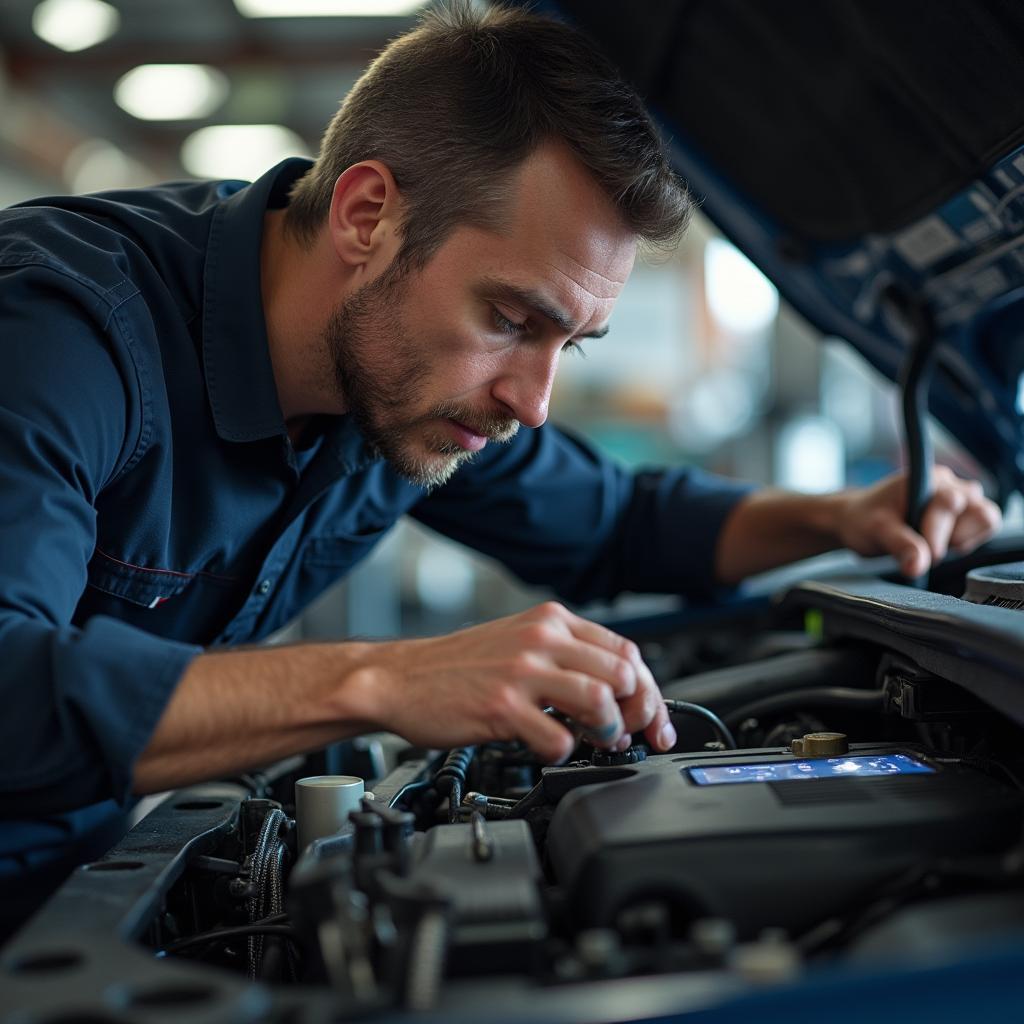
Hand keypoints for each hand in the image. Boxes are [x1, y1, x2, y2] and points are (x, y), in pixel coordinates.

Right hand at [356, 601, 674, 762]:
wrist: (400, 677)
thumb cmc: (459, 667)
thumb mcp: (519, 642)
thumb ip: (566, 655)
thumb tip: (619, 690)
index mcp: (551, 621)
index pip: (627, 652)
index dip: (650, 692)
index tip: (654, 722)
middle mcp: (541, 639)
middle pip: (624, 675)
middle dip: (637, 713)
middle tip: (625, 735)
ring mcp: (522, 672)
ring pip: (600, 701)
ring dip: (608, 733)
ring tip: (593, 743)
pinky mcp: (502, 707)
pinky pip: (558, 738)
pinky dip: (564, 751)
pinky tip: (548, 748)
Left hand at [834, 466, 1000, 576]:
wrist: (859, 520)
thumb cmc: (866, 519)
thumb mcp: (877, 531)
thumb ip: (900, 545)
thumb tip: (918, 565)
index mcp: (930, 479)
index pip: (953, 503)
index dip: (938, 531)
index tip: (921, 549)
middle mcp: (951, 484)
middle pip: (981, 512)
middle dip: (954, 536)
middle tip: (927, 547)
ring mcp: (961, 499)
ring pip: (986, 519)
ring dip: (961, 538)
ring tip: (931, 543)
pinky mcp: (964, 516)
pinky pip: (982, 530)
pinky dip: (964, 542)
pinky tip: (937, 543)